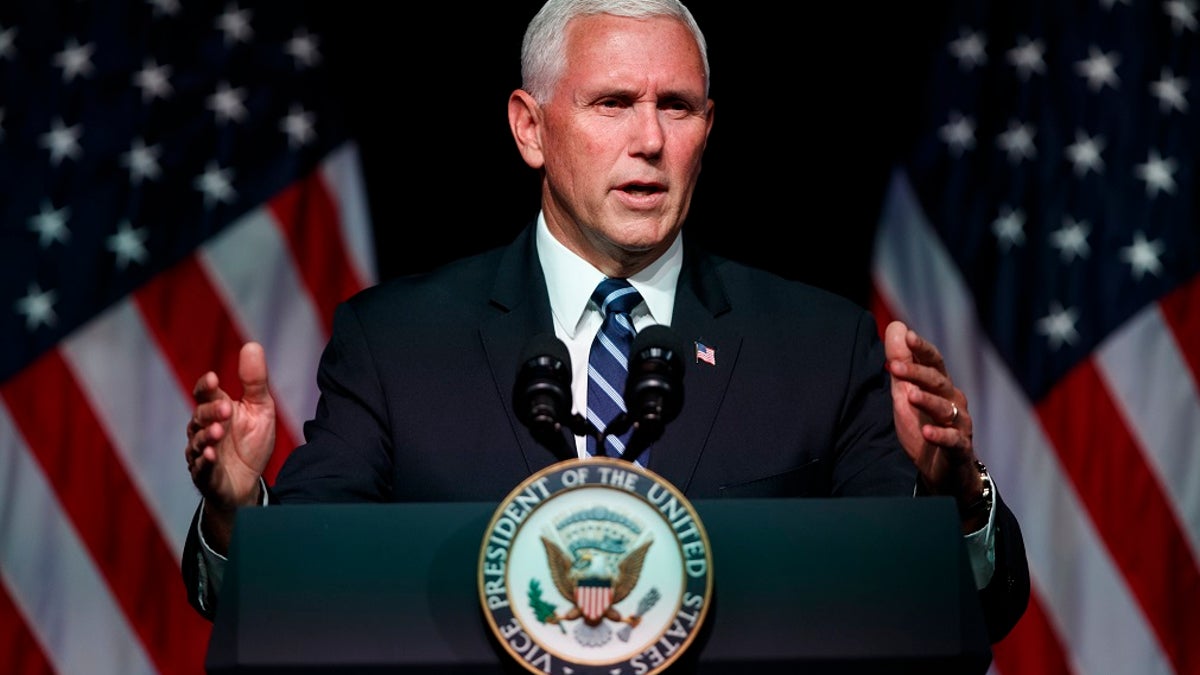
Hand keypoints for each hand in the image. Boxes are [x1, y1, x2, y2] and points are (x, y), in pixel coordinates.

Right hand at [184, 342, 276, 550]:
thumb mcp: (260, 408)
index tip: (212, 378)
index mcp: (216, 409)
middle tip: (226, 409)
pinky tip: (210, 456)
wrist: (248, 481)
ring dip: (206, 436)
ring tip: (218, 432)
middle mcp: (203, 429)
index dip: (205, 387)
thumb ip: (254, 381)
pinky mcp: (205, 475)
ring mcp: (201, 452)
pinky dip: (204, 462)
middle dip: (211, 412)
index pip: (204, 394)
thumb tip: (252, 345)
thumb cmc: (251, 441)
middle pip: (200, 416)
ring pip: (197, 442)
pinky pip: (200, 468)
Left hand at [884, 321, 985, 528]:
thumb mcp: (906, 394)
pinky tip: (927, 432)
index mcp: (941, 386)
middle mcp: (954, 400)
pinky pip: (953, 440)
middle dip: (917, 372)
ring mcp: (960, 424)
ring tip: (909, 396)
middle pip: (938, 381)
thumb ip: (901, 364)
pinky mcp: (960, 448)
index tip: (906, 335)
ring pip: (946, 408)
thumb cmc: (924, 426)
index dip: (921, 348)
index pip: (933, 361)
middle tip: (894, 366)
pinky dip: (940, 435)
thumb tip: (896, 327)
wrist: (942, 470)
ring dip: (928, 400)